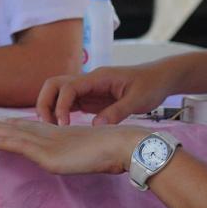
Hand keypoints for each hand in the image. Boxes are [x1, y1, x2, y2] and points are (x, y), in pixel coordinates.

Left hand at [0, 115, 145, 174]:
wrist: (123, 145)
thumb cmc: (111, 149)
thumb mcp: (86, 151)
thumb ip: (73, 151)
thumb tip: (65, 156)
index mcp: (55, 134)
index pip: (23, 128)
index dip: (3, 125)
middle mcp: (47, 135)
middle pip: (11, 128)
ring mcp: (47, 143)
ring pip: (11, 134)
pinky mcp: (49, 154)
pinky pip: (22, 147)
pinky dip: (4, 143)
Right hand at [37, 62, 180, 126]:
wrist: (160, 79)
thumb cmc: (151, 86)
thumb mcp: (138, 100)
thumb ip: (117, 112)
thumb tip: (96, 126)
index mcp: (98, 77)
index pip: (68, 87)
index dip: (61, 105)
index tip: (63, 125)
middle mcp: (89, 81)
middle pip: (54, 85)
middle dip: (45, 103)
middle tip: (48, 126)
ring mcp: (88, 89)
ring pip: (58, 94)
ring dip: (51, 109)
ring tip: (53, 130)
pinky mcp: (91, 98)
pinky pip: (69, 103)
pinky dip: (61, 113)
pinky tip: (62, 129)